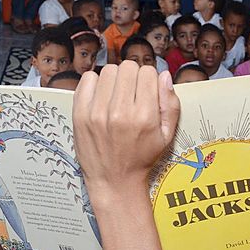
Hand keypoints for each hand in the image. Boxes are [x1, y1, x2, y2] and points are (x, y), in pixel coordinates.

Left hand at [73, 62, 179, 205]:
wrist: (114, 181)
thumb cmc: (142, 158)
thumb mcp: (166, 136)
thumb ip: (170, 105)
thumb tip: (164, 76)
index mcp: (144, 116)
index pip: (148, 73)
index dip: (150, 80)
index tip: (147, 91)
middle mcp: (120, 112)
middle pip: (128, 68)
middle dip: (134, 77)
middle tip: (132, 93)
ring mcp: (97, 112)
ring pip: (109, 71)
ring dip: (115, 79)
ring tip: (117, 96)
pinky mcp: (80, 113)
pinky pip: (87, 79)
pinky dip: (96, 83)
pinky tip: (102, 97)